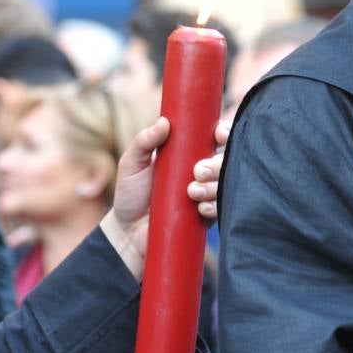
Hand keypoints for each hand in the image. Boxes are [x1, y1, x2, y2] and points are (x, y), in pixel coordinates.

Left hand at [102, 118, 230, 278]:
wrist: (127, 231)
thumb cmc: (130, 193)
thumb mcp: (131, 164)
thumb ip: (143, 142)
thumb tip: (164, 122)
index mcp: (188, 154)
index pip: (215, 138)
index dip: (224, 133)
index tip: (219, 134)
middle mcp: (201, 172)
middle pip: (226, 161)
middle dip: (216, 164)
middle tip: (198, 172)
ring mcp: (205, 194)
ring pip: (226, 185)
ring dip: (213, 187)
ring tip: (192, 192)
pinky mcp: (205, 217)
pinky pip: (221, 209)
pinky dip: (213, 206)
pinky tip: (199, 208)